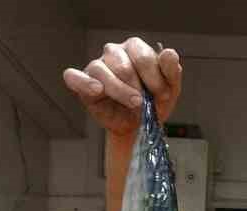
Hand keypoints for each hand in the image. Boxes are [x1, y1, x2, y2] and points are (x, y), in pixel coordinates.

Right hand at [63, 37, 182, 136]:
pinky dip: (84, 82)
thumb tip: (170, 53)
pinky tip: (97, 90)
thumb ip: (171, 70)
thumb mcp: (170, 89)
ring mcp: (97, 66)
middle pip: (123, 65)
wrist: (140, 127)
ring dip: (120, 91)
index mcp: (135, 48)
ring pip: (102, 71)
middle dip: (138, 87)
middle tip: (145, 103)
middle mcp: (114, 52)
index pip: (142, 55)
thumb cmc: (153, 103)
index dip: (154, 77)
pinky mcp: (83, 82)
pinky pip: (74, 77)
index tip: (163, 94)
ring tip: (133, 104)